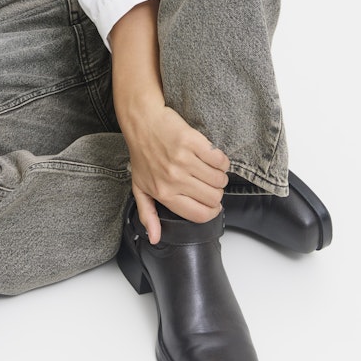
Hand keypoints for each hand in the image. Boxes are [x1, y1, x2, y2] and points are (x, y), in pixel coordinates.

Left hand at [121, 102, 229, 243]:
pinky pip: (220, 160)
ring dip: (219, 176)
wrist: (141, 122)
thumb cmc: (142, 155)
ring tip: (208, 169)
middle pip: (214, 198)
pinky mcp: (192, 142)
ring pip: (220, 180)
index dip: (211, 212)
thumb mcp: (140, 187)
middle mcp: (174, 179)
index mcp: (163, 193)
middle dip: (216, 193)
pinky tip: (211, 156)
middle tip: (207, 183)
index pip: (200, 215)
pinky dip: (221, 160)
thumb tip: (155, 238)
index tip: (211, 204)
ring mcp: (184, 160)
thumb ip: (148, 214)